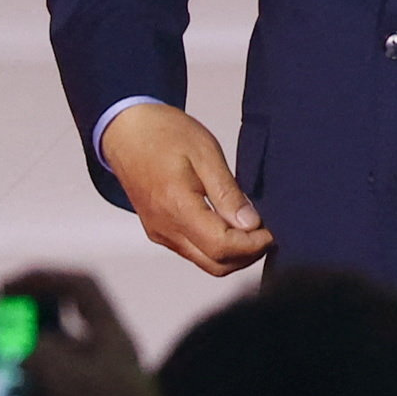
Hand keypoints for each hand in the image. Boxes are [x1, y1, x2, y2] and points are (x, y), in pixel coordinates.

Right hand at [3, 269, 166, 395]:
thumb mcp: (71, 380)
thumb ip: (41, 351)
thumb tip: (20, 344)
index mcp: (112, 344)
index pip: (82, 290)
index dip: (43, 279)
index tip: (2, 290)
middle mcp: (101, 372)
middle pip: (52, 341)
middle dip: (11, 342)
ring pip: (33, 392)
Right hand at [100, 103, 272, 275]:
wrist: (125, 130)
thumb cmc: (163, 133)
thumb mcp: (205, 154)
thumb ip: (227, 193)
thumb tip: (250, 224)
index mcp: (176, 207)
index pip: (221, 247)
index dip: (252, 245)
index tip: (271, 231)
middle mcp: (165, 228)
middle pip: (215, 264)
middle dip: (247, 254)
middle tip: (267, 231)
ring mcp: (160, 232)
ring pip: (205, 261)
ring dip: (233, 253)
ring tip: (252, 227)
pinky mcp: (159, 230)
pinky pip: (193, 251)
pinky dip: (216, 247)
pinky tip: (231, 225)